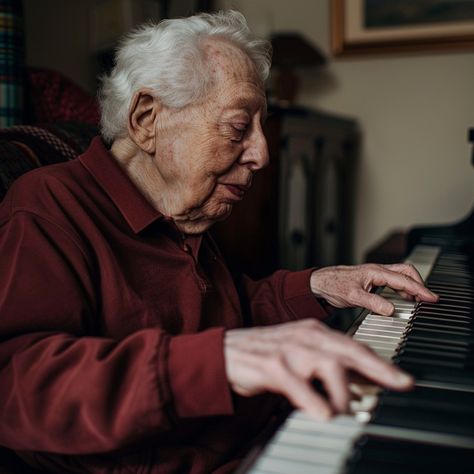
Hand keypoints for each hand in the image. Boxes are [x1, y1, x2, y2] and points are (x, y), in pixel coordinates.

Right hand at [224, 319, 412, 418]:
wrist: (226, 351)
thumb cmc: (265, 355)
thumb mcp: (299, 354)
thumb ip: (325, 366)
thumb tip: (355, 388)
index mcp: (314, 332)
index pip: (354, 346)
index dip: (380, 362)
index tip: (402, 378)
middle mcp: (305, 336)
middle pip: (349, 350)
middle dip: (379, 369)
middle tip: (402, 383)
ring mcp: (290, 349)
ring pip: (328, 366)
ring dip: (343, 393)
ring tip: (345, 412)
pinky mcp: (272, 365)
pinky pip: (299, 385)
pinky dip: (314, 402)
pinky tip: (323, 415)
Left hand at [310, 263, 438, 315]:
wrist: (319, 283)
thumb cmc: (332, 285)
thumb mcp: (352, 297)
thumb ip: (372, 303)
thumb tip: (391, 310)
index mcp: (375, 272)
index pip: (403, 280)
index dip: (420, 289)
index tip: (431, 298)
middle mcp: (377, 271)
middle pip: (406, 272)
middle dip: (419, 284)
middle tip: (428, 299)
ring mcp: (375, 275)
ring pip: (400, 276)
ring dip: (411, 286)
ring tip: (419, 300)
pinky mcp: (372, 280)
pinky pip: (393, 281)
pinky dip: (402, 289)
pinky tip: (403, 298)